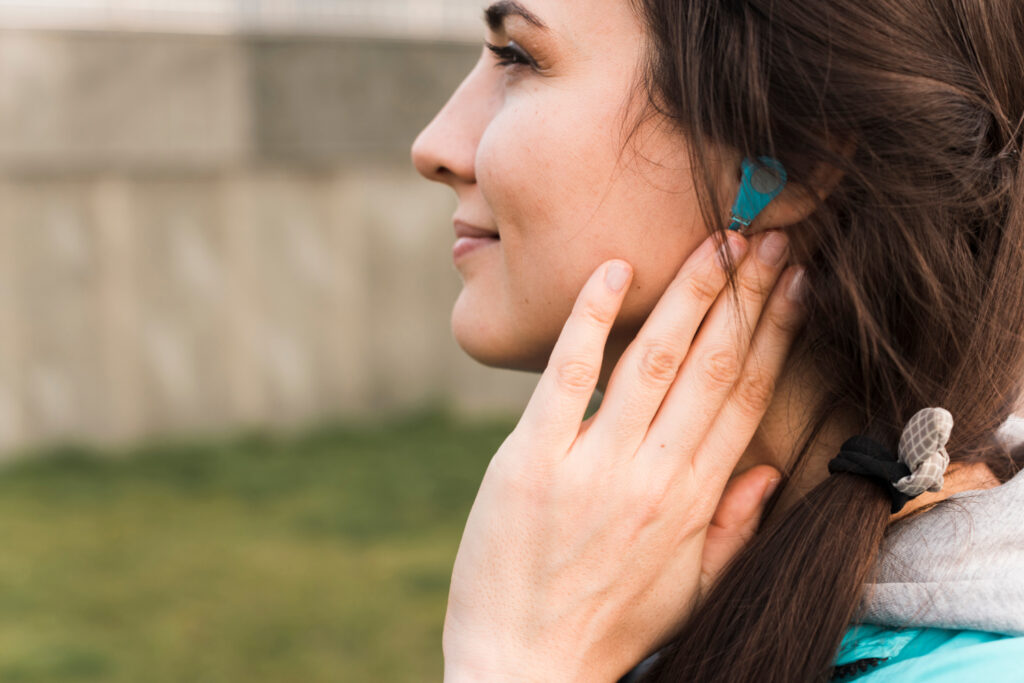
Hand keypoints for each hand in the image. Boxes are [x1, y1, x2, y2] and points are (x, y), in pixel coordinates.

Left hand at [443, 231, 804, 681]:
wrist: (523, 665)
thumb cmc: (609, 626)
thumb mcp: (690, 588)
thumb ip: (734, 526)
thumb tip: (768, 466)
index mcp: (695, 500)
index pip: (748, 398)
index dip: (775, 334)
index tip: (795, 283)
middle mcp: (653, 474)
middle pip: (712, 366)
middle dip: (744, 295)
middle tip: (768, 235)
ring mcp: (591, 465)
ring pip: (652, 360)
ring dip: (689, 294)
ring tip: (716, 241)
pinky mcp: (529, 460)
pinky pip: (566, 376)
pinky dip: (590, 319)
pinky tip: (613, 270)